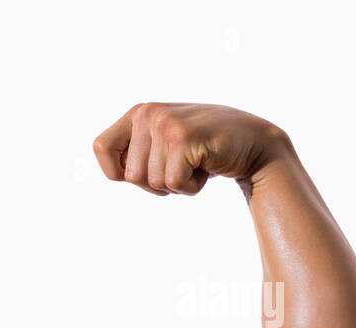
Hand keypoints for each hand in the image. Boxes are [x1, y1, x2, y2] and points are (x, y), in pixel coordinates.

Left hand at [92, 103, 288, 195]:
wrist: (255, 143)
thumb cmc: (205, 150)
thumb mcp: (163, 144)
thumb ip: (136, 151)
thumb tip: (114, 171)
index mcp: (139, 112)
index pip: (100, 148)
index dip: (118, 170)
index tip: (146, 168)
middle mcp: (148, 112)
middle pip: (129, 176)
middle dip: (155, 183)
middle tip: (183, 164)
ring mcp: (166, 123)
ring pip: (151, 182)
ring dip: (176, 184)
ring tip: (196, 162)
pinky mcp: (184, 138)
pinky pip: (172, 183)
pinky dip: (190, 187)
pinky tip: (207, 166)